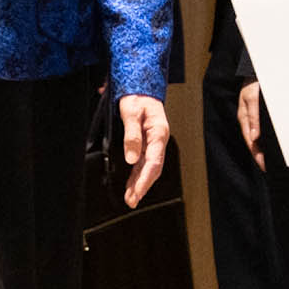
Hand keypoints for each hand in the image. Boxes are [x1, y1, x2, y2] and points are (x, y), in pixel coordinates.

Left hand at [116, 93, 169, 207]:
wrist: (141, 88)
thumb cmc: (137, 97)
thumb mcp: (130, 112)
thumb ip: (131, 135)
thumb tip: (131, 158)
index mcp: (158, 133)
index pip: (154, 162)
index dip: (145, 179)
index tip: (137, 192)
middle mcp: (158, 140)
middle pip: (153, 169)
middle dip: (143, 186)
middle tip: (132, 201)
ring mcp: (153, 143)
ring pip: (148, 168)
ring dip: (139, 183)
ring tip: (130, 199)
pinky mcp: (146, 143)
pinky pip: (143, 162)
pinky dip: (137, 175)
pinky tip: (131, 185)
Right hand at [238, 81, 264, 169]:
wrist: (256, 71)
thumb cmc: (253, 84)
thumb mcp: (252, 98)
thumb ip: (253, 118)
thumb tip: (254, 138)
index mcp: (244, 119)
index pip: (250, 142)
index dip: (257, 155)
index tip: (264, 166)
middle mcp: (247, 120)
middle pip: (253, 143)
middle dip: (260, 156)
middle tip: (268, 168)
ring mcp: (252, 118)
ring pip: (257, 138)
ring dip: (263, 149)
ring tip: (270, 160)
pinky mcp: (258, 115)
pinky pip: (260, 130)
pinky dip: (266, 140)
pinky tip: (271, 144)